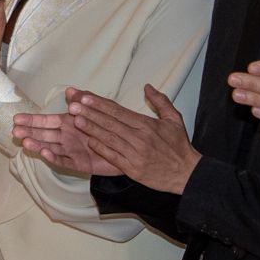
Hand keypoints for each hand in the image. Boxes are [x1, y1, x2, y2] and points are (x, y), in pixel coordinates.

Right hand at [11, 92, 125, 177]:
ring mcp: (71, 150)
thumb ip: (84, 102)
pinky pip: (64, 161)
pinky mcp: (79, 163)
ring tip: (25, 141)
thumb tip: (70, 90)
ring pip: (50, 147)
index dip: (32, 120)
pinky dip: (53, 157)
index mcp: (68, 123)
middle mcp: (66, 137)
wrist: (128, 147)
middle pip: (43, 134)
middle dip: (29, 132)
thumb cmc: (110, 127)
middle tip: (15, 131)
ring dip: (37, 144)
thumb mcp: (98, 110)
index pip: (46, 120)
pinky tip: (44, 152)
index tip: (16, 118)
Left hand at [17, 86, 199, 192]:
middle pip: (110, 123)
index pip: (118, 111)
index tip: (84, 97)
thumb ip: (161, 101)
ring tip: (75, 120)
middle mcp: (140, 138)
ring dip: (91, 129)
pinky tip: (89, 141)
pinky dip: (101, 149)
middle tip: (72, 105)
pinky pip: (113, 156)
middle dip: (90, 113)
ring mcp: (135, 154)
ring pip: (109, 139)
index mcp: (147, 125)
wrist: (187, 173)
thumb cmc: (179, 146)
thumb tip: (147, 86)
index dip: (100, 104)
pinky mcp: (133, 168)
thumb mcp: (174, 120)